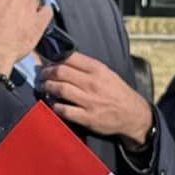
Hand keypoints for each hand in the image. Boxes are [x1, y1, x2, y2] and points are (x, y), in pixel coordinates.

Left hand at [35, 52, 152, 145]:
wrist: (132, 114)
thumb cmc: (117, 92)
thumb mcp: (106, 73)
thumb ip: (86, 67)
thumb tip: (62, 61)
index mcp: (97, 69)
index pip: (69, 57)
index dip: (53, 59)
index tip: (47, 62)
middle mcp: (92, 83)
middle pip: (61, 72)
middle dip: (46, 73)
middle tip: (41, 75)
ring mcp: (89, 101)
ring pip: (60, 89)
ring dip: (47, 87)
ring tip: (43, 87)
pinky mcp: (87, 117)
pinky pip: (64, 110)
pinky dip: (54, 106)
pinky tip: (52, 103)